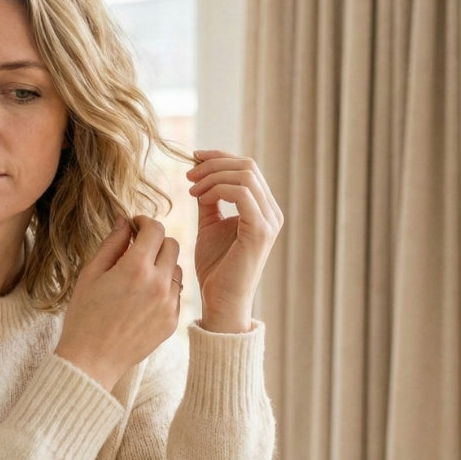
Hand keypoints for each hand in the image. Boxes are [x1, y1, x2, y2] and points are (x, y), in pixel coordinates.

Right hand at [55, 216, 182, 390]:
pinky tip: (144, 296)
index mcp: (135, 268)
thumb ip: (111, 244)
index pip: (155, 229)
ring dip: (163, 263)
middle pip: (172, 245)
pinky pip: (177, 293)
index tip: (134, 226)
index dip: (144, 222)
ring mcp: (169, 304)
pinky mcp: (172, 321)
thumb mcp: (90, 273)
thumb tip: (124, 221)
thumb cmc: (84, 315)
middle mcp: (158, 284)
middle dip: (155, 240)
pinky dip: (165, 287)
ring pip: (178, 268)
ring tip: (141, 273)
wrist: (92, 360)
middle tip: (137, 247)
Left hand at [186, 150, 282, 333]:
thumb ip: (209, 200)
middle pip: (247, 165)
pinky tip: (200, 199)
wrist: (220, 302)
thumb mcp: (209, 225)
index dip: (218, 157)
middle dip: (213, 164)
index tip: (192, 159)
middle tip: (188, 176)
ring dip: (212, 176)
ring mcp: (269, 221)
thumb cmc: (215, 268)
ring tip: (192, 190)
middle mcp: (272, 212)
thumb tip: (199, 174)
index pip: (246, 167)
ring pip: (245, 174)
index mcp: (262, 208)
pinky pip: (242, 193)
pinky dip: (217, 189)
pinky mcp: (260, 232)